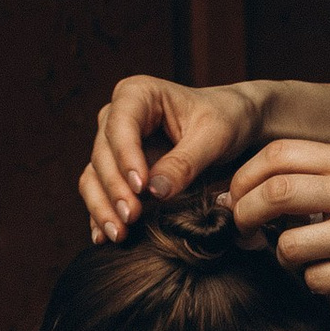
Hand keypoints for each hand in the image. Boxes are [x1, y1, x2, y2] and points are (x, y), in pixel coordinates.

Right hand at [81, 74, 265, 241]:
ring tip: (119, 234)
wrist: (235, 124)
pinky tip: (105, 237)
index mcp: (138, 94)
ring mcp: (114, 144)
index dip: (126, 157)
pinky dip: (101, 214)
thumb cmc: (225, 118)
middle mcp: (117, 116)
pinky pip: (100, 192)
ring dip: (103, 206)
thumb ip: (186, 162)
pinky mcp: (117, 169)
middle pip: (102, 153)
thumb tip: (156, 192)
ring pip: (94, 175)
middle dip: (115, 188)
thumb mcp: (214, 135)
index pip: (120, 125)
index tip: (141, 187)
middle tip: (132, 217)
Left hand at [225, 141, 329, 301]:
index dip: (244, 178)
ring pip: (290, 245)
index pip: (278, 154)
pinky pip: (315, 280)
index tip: (237, 198)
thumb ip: (316, 179)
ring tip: (300, 257)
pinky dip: (312, 282)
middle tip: (245, 230)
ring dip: (282, 257)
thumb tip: (241, 194)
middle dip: (245, 215)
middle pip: (275, 193)